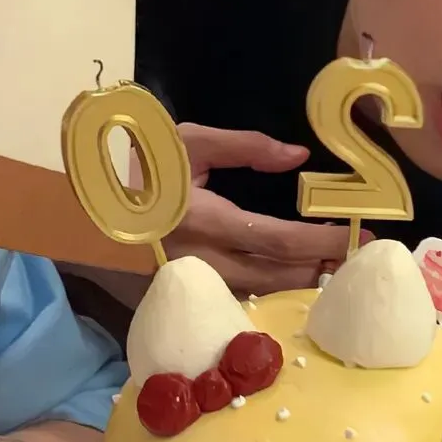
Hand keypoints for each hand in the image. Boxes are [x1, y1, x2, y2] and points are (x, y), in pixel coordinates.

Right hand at [146, 124, 369, 293]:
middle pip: (276, 277)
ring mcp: (191, 284)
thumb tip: (298, 157)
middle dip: (321, 268)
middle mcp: (200, 260)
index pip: (277, 239)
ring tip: (335, 269)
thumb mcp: (189, 141)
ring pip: (259, 295)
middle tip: (357, 257)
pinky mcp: (184, 296)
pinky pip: (237, 300)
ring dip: (300, 285)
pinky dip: (270, 293)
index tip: (356, 233)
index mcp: (204, 219)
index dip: (321, 240)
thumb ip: (246, 146)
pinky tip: (292, 282)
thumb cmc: (141, 166)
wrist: (84, 204)